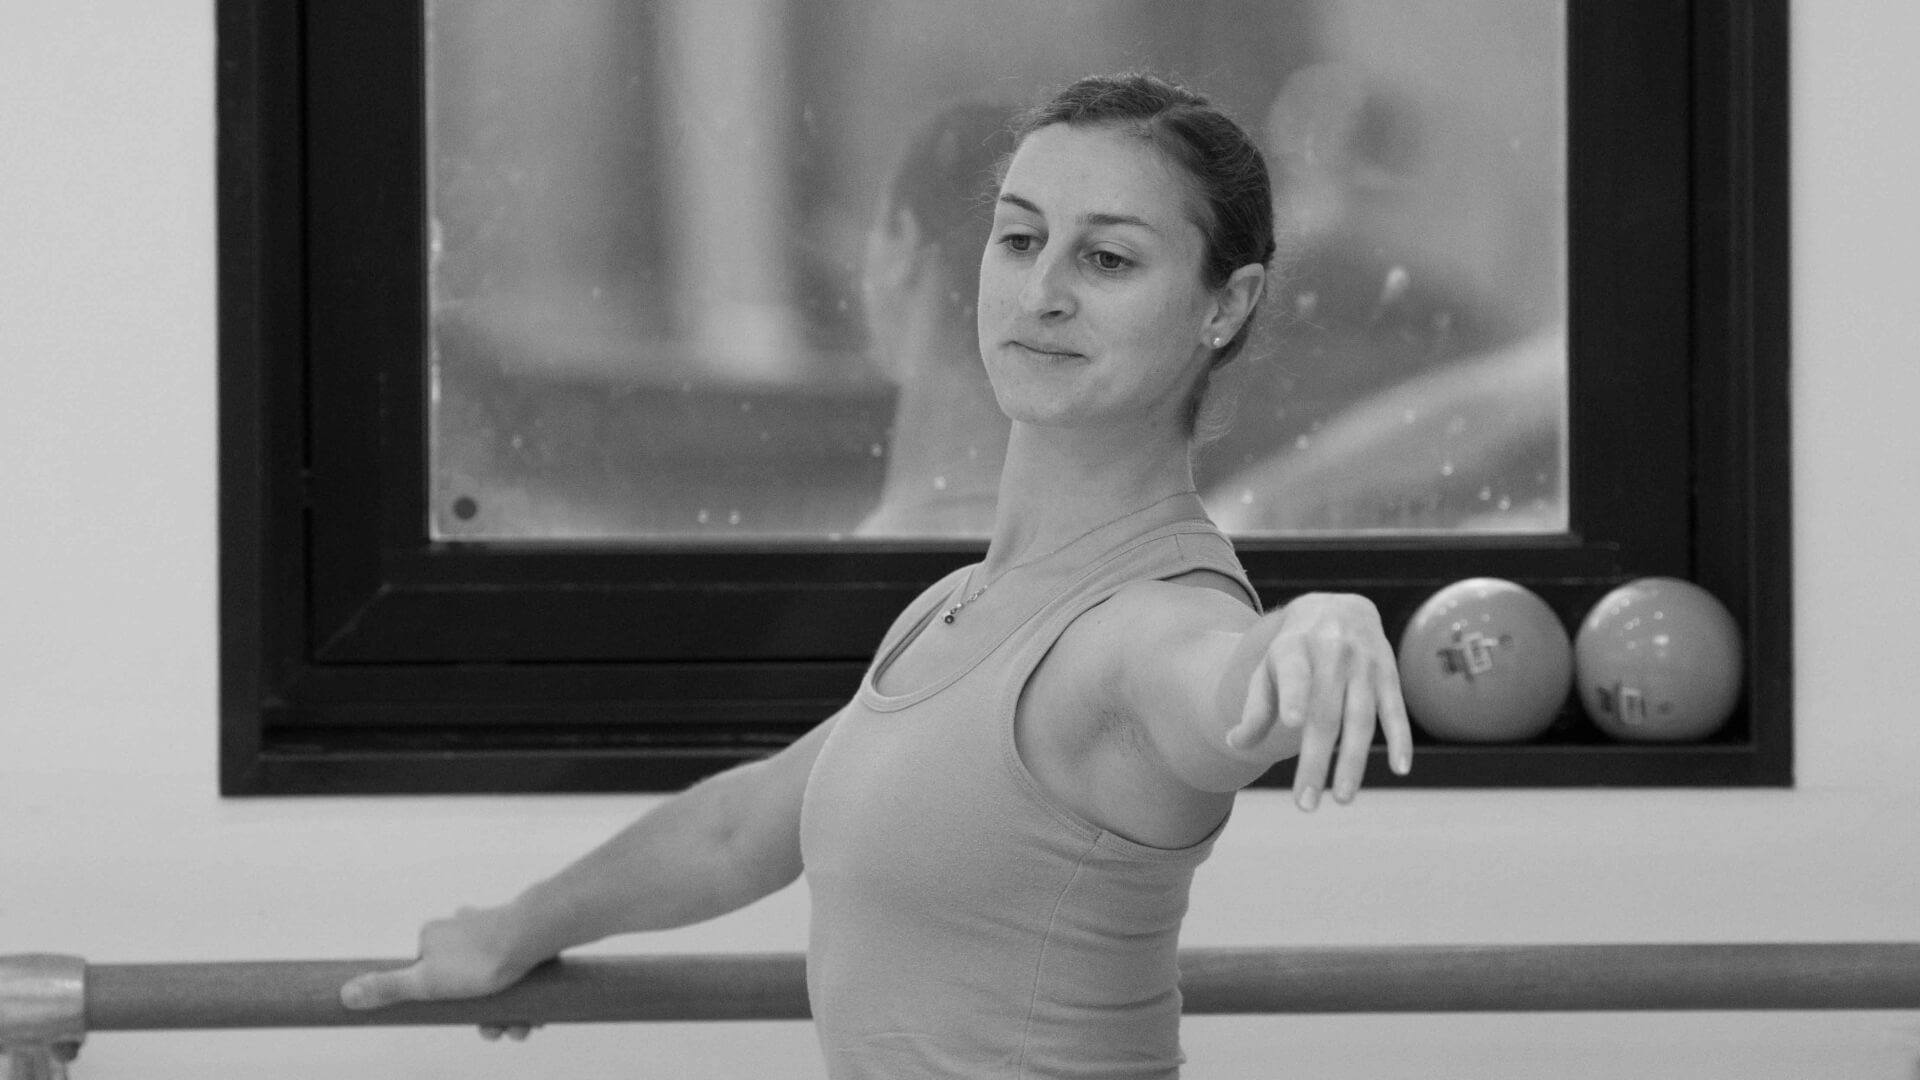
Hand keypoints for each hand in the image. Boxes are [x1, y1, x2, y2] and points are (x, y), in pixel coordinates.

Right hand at [340, 904, 544, 1039]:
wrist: (534, 935)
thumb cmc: (478, 960)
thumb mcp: (426, 982)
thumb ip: (387, 988)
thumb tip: (345, 994)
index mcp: (434, 935)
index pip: (430, 977)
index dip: (445, 1004)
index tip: (464, 1019)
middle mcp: (461, 928)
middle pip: (465, 985)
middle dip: (483, 1015)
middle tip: (499, 1030)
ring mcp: (492, 930)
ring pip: (494, 982)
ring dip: (506, 1011)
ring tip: (519, 1025)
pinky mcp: (520, 936)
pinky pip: (518, 972)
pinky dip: (523, 996)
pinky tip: (534, 1014)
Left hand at [1225, 592, 1411, 809]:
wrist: (1339, 606)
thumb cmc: (1294, 650)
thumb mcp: (1268, 668)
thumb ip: (1256, 706)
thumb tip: (1234, 744)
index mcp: (1295, 648)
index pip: (1295, 673)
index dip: (1295, 695)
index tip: (1292, 722)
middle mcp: (1332, 653)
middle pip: (1325, 713)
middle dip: (1316, 760)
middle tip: (1305, 804)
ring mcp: (1365, 665)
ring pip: (1360, 719)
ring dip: (1352, 761)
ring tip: (1342, 798)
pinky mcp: (1389, 675)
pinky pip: (1395, 711)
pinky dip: (1400, 739)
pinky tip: (1400, 768)